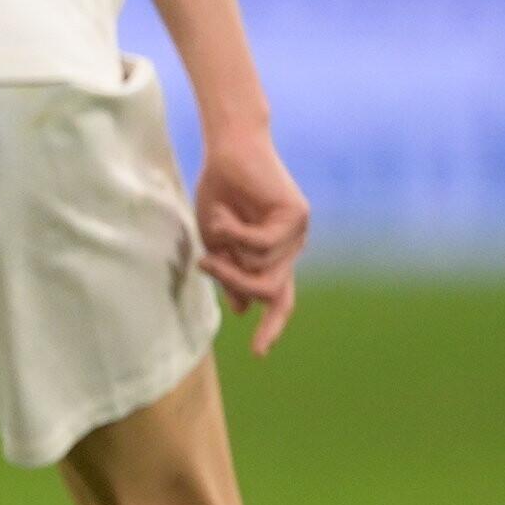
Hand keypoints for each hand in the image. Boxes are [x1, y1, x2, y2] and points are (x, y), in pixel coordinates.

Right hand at [192, 125, 308, 355]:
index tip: (259, 354)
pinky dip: (234, 233)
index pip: (280, 300)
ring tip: (213, 225)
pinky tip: (223, 215)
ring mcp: (297, 233)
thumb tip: (244, 308)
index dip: (271, 327)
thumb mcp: (217, 241)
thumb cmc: (220, 191)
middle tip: (206, 263)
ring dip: (229, 255)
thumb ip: (230, 272)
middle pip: (269, 291)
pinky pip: (262, 245)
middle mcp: (291, 248)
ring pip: (263, 270)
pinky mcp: (297, 216)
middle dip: (234, 282)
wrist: (229, 150)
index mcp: (274, 256)